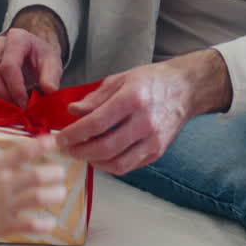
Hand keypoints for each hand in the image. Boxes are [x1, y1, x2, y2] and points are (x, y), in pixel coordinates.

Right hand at [0, 8, 64, 106]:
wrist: (31, 52)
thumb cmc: (40, 58)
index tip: (24, 105)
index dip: (15, 90)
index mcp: (17, 39)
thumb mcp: (52, 63)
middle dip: (1, 96)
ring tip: (2, 106)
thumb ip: (51, 76)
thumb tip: (49, 91)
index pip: (8, 66)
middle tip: (14, 109)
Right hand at [0, 136, 66, 242]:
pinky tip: (50, 222)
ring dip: (54, 195)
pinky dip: (43, 224)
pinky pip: (29, 225)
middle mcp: (2, 185)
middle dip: (54, 173)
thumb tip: (17, 155)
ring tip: (60, 193)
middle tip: (61, 173)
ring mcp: (4, 205)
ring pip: (37, 198)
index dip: (40, 144)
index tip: (53, 140)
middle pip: (36, 176)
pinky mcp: (3, 225)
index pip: (22, 152)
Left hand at [57, 49, 231, 174]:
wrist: (185, 89)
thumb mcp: (120, 79)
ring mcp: (153, 140)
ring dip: (93, 162)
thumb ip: (95, 98)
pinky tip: (100, 157)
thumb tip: (73, 111)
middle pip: (105, 147)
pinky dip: (110, 165)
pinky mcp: (157, 152)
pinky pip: (128, 166)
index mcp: (133, 98)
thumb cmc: (151, 81)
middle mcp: (145, 122)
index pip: (96, 123)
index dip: (74, 134)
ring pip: (116, 163)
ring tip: (82, 154)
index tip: (60, 138)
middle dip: (80, 152)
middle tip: (67, 149)